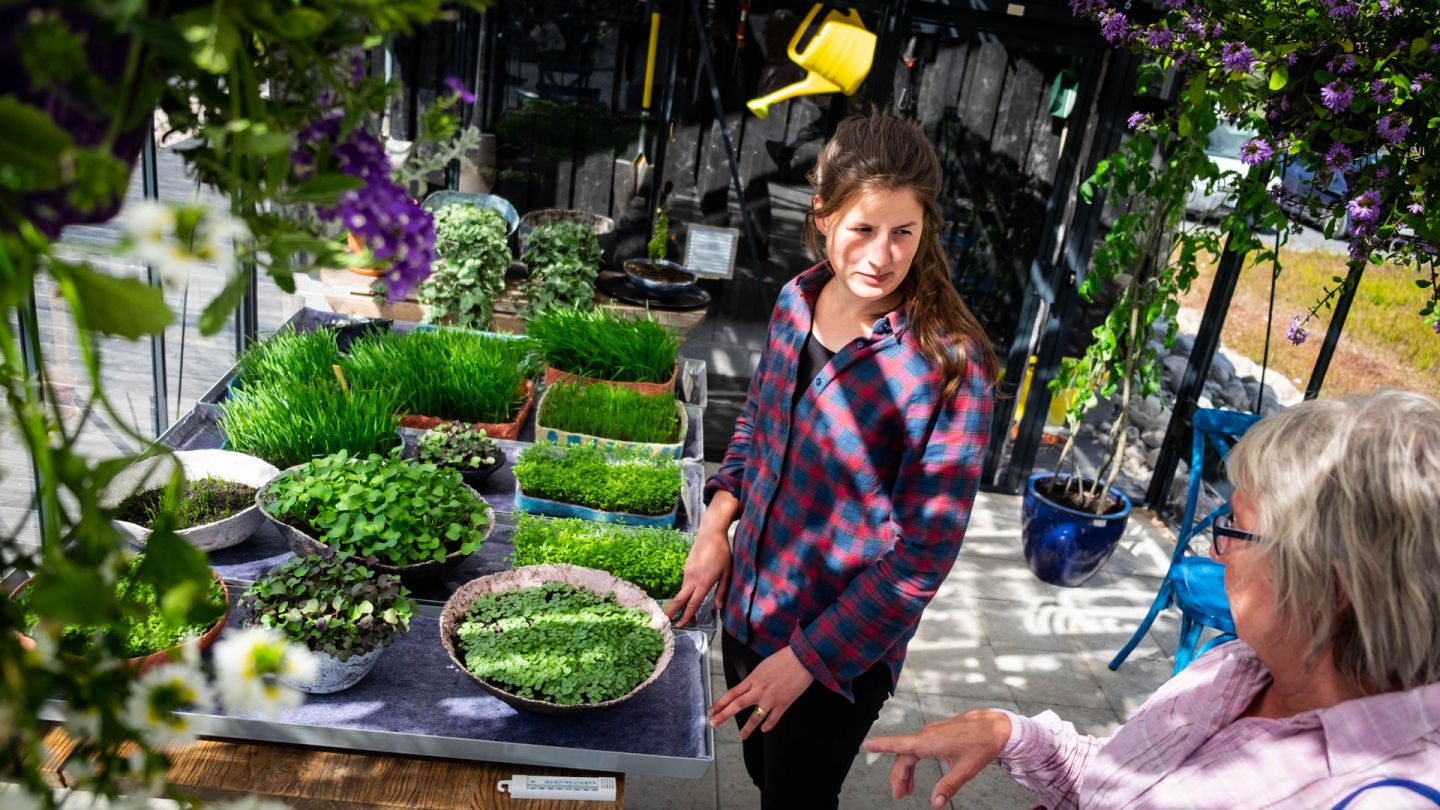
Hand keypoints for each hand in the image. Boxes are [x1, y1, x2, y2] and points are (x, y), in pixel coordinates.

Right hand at [670, 493, 737, 626]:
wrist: (710, 533)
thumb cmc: (722, 552)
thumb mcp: (727, 572)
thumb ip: (722, 590)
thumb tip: (719, 607)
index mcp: (703, 582)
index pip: (692, 604)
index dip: (686, 616)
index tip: (680, 625)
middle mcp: (692, 578)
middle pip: (679, 599)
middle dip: (673, 612)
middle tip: (669, 623)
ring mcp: (687, 572)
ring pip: (682, 591)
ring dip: (681, 603)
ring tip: (685, 613)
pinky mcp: (686, 566)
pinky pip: (684, 583)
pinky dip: (685, 592)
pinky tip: (691, 595)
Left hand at [707, 645, 813, 739]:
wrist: (801, 659)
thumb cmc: (784, 659)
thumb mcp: (763, 666)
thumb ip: (755, 678)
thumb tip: (750, 686)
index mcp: (753, 679)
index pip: (732, 693)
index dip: (720, 703)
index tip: (711, 710)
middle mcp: (759, 690)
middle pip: (737, 705)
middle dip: (723, 715)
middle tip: (712, 723)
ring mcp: (771, 698)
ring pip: (755, 717)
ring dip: (747, 728)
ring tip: (741, 736)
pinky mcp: (783, 703)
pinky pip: (773, 719)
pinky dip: (767, 726)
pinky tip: (764, 729)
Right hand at [861, 709, 1011, 807]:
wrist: (996, 726)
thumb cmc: (983, 744)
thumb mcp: (966, 768)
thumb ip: (949, 786)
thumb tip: (935, 802)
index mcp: (929, 741)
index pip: (898, 744)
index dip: (880, 746)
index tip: (865, 746)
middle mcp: (927, 735)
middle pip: (904, 757)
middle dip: (899, 777)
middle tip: (900, 796)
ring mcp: (932, 733)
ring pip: (911, 753)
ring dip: (907, 771)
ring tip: (908, 790)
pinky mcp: (938, 734)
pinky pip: (919, 748)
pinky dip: (915, 763)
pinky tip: (919, 774)